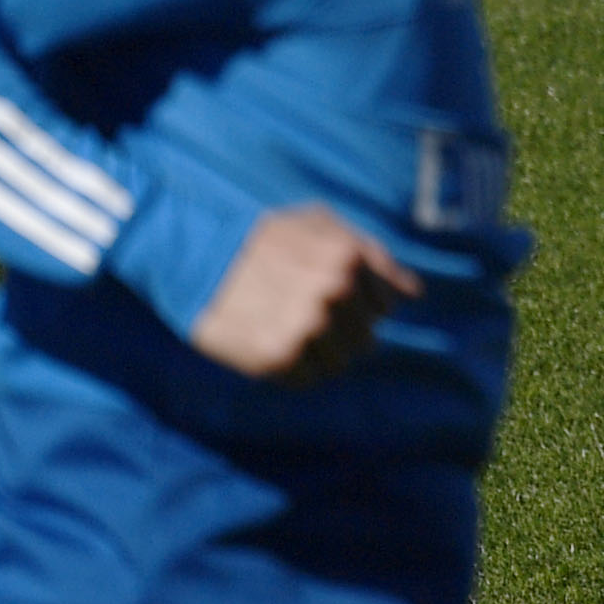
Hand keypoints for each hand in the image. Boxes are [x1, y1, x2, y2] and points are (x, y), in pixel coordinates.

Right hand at [190, 205, 419, 382]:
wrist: (190, 249)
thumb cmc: (259, 234)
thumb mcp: (319, 224)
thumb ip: (370, 255)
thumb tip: (413, 293)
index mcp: (349, 259)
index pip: (386, 305)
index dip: (361, 303)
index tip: (331, 297)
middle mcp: (334, 294)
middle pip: (365, 339)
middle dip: (340, 330)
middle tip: (303, 316)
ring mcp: (306, 327)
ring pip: (339, 363)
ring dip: (318, 352)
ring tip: (286, 329)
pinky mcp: (276, 356)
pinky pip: (307, 379)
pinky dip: (294, 369)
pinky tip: (270, 343)